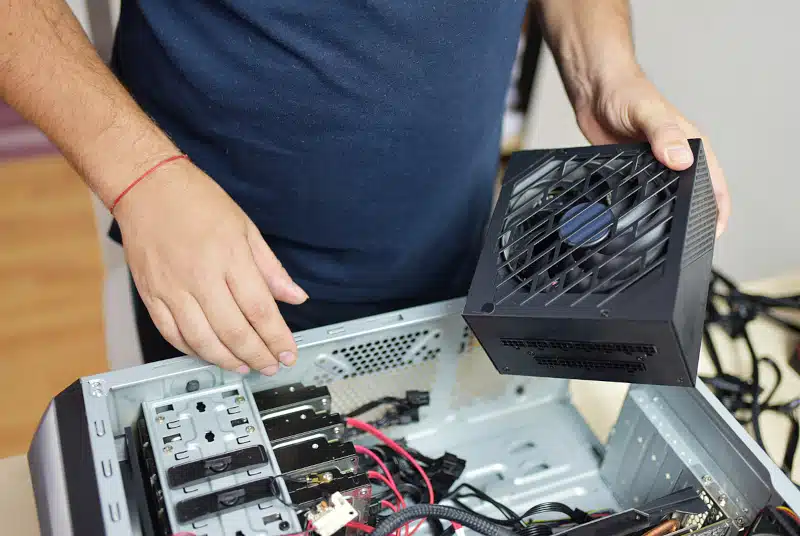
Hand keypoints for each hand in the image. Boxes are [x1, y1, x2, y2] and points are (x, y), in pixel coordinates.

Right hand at [114, 159, 307, 374]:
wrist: (146, 186)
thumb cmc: (196, 201)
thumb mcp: (245, 227)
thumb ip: (271, 268)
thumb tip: (295, 296)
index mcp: (230, 256)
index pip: (260, 309)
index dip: (277, 338)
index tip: (288, 352)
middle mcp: (201, 276)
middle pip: (234, 331)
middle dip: (258, 355)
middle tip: (271, 365)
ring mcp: (172, 288)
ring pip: (202, 340)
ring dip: (228, 360)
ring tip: (245, 366)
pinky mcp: (151, 294)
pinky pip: (172, 334)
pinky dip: (193, 351)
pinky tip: (210, 354)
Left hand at [571, 69, 730, 236]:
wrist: (594, 90)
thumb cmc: (625, 92)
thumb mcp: (647, 112)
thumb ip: (664, 134)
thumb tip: (680, 159)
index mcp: (690, 142)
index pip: (714, 180)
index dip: (718, 207)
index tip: (716, 230)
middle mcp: (675, 155)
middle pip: (693, 192)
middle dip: (695, 216)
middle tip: (690, 241)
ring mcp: (654, 164)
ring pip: (667, 195)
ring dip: (668, 213)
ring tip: (666, 238)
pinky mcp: (632, 169)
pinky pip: (642, 193)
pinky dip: (642, 206)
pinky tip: (636, 219)